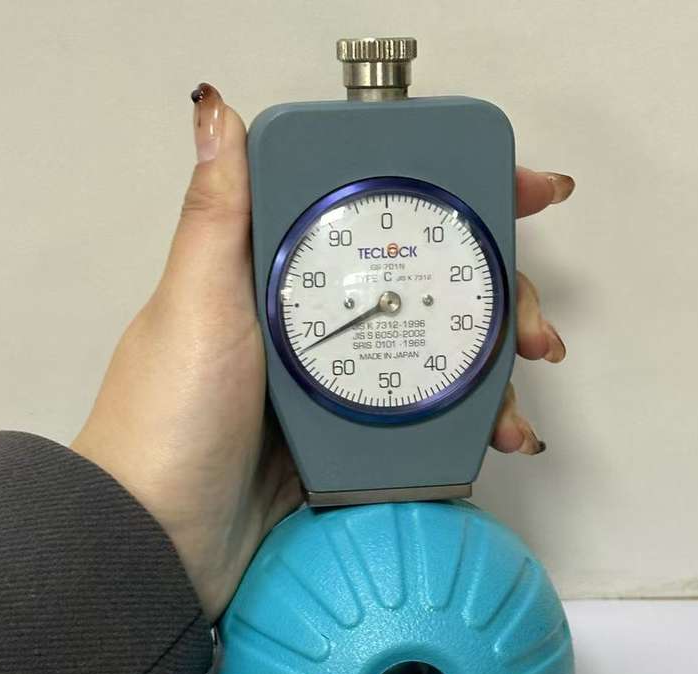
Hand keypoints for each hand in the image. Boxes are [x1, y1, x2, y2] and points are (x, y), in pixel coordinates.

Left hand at [72, 84, 573, 619]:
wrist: (162, 541)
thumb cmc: (170, 417)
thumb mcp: (196, 304)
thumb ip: (218, 216)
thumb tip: (216, 109)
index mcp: (282, 276)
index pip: (381, 217)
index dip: (456, 197)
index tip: (522, 194)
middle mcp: (316, 323)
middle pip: (428, 289)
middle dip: (499, 298)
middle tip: (536, 328)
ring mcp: (335, 387)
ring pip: (435, 357)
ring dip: (493, 371)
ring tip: (520, 398)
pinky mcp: (347, 442)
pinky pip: (420, 421)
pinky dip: (463, 426)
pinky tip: (495, 437)